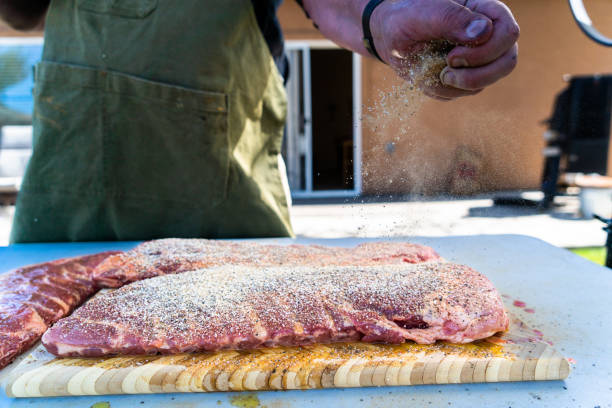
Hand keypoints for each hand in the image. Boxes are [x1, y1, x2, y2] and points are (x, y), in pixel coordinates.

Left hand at [370, 0, 519, 99]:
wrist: (388, 37)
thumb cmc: (405, 18)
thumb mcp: (422, 14)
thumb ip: (450, 19)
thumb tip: (483, 32)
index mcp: (484, 11)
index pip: (508, 33)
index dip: (486, 51)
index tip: (452, 55)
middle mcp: (487, 35)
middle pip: (506, 62)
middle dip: (476, 75)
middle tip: (446, 71)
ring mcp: (478, 59)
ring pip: (486, 83)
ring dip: (456, 85)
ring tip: (434, 72)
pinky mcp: (464, 77)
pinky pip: (463, 93)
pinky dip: (442, 90)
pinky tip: (428, 76)